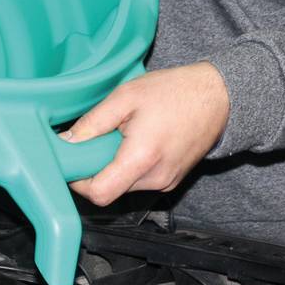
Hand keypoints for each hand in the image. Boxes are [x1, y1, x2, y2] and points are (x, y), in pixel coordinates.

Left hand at [62, 63, 229, 206]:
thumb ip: (92, 122)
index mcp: (142, 158)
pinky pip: (140, 181)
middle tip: (100, 138)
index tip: (74, 161)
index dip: (79, 181)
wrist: (218, 96)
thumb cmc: (175, 91)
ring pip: (124, 185)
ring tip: (125, 134)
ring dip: (115, 165)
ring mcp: (166, 183)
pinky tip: (139, 141)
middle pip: (110, 189)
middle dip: (97, 168)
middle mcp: (156, 179)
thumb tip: (66, 141)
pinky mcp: (171, 181)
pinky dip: (131, 165)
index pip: (99, 193)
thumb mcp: (126, 96)